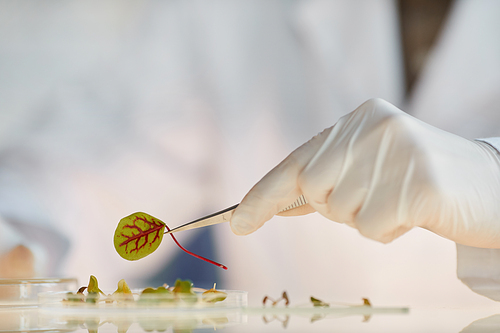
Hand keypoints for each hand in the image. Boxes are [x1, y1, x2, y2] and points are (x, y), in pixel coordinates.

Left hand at [230, 99, 499, 247]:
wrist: (493, 185)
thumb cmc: (421, 180)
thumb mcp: (369, 168)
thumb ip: (326, 178)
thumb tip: (276, 202)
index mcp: (360, 118)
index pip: (297, 161)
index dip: (263, 195)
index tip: (238, 223)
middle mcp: (374, 127)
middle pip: (312, 189)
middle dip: (332, 206)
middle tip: (374, 197)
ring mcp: (397, 153)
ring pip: (341, 212)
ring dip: (365, 217)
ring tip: (400, 199)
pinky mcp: (418, 186)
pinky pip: (371, 228)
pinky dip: (388, 231)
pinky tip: (416, 213)